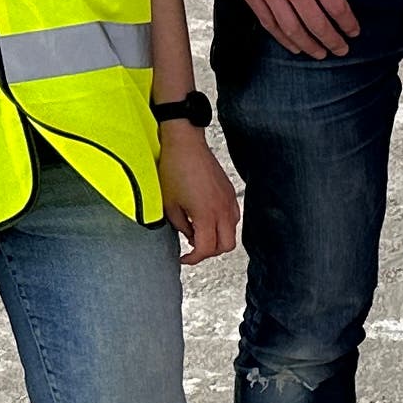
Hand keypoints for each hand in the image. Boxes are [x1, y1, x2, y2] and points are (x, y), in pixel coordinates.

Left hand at [161, 121, 239, 264]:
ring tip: (199, 231)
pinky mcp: (231, 192)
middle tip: (194, 248)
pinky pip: (233, 217)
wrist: (185, 144)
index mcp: (206, 215)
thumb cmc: (174, 169)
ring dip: (218, 238)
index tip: (184, 258)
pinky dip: (223, 224)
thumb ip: (181, 225)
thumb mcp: (169, 204)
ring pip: (232, 232)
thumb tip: (189, 235)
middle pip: (226, 245)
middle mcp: (223, 210)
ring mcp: (230, 200)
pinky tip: (207, 217)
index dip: (194, 258)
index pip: (207, 249)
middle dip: (210, 252)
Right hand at [211, 0, 358, 57]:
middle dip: (333, 41)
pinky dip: (282, 38)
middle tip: (341, 50)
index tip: (353, 31)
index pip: (336, 6)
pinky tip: (293, 45)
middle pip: (317, 23)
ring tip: (319, 54)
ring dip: (309, 45)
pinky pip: (269, 24)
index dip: (347, 23)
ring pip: (293, 29)